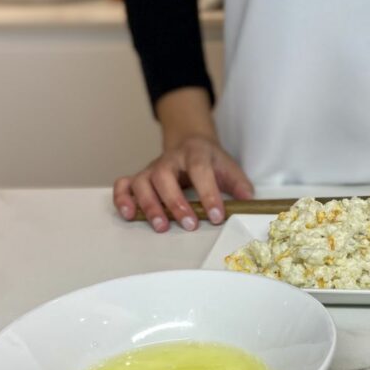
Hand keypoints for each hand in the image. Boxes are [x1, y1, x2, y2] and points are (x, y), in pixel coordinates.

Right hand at [114, 133, 253, 231]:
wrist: (190, 142)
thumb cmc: (210, 160)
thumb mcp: (228, 167)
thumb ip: (239, 184)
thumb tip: (246, 201)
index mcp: (195, 153)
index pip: (200, 170)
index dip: (208, 193)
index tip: (216, 216)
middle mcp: (169, 159)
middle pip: (164, 176)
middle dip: (176, 202)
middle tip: (189, 224)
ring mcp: (151, 168)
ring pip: (142, 182)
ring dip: (149, 205)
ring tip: (161, 227)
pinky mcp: (139, 178)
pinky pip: (123, 185)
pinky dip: (123, 199)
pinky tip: (130, 215)